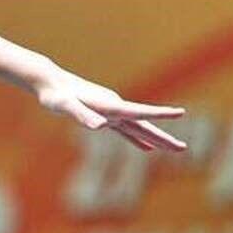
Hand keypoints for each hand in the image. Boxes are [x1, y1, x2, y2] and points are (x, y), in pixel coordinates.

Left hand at [34, 66, 186, 151]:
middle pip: (143, 124)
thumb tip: (100, 127)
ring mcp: (110, 112)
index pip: (139, 112)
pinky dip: (136, 139)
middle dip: (163, 137)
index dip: (160, 113)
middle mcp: (114, 108)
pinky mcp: (103, 115)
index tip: (181, 112)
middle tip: (183, 149)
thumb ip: (82, 115)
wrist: (50, 82)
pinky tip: (146, 148)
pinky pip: (124, 130)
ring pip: (137, 128)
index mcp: (109, 106)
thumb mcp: (65, 106)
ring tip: (172, 149)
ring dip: (155, 139)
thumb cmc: (55, 95)